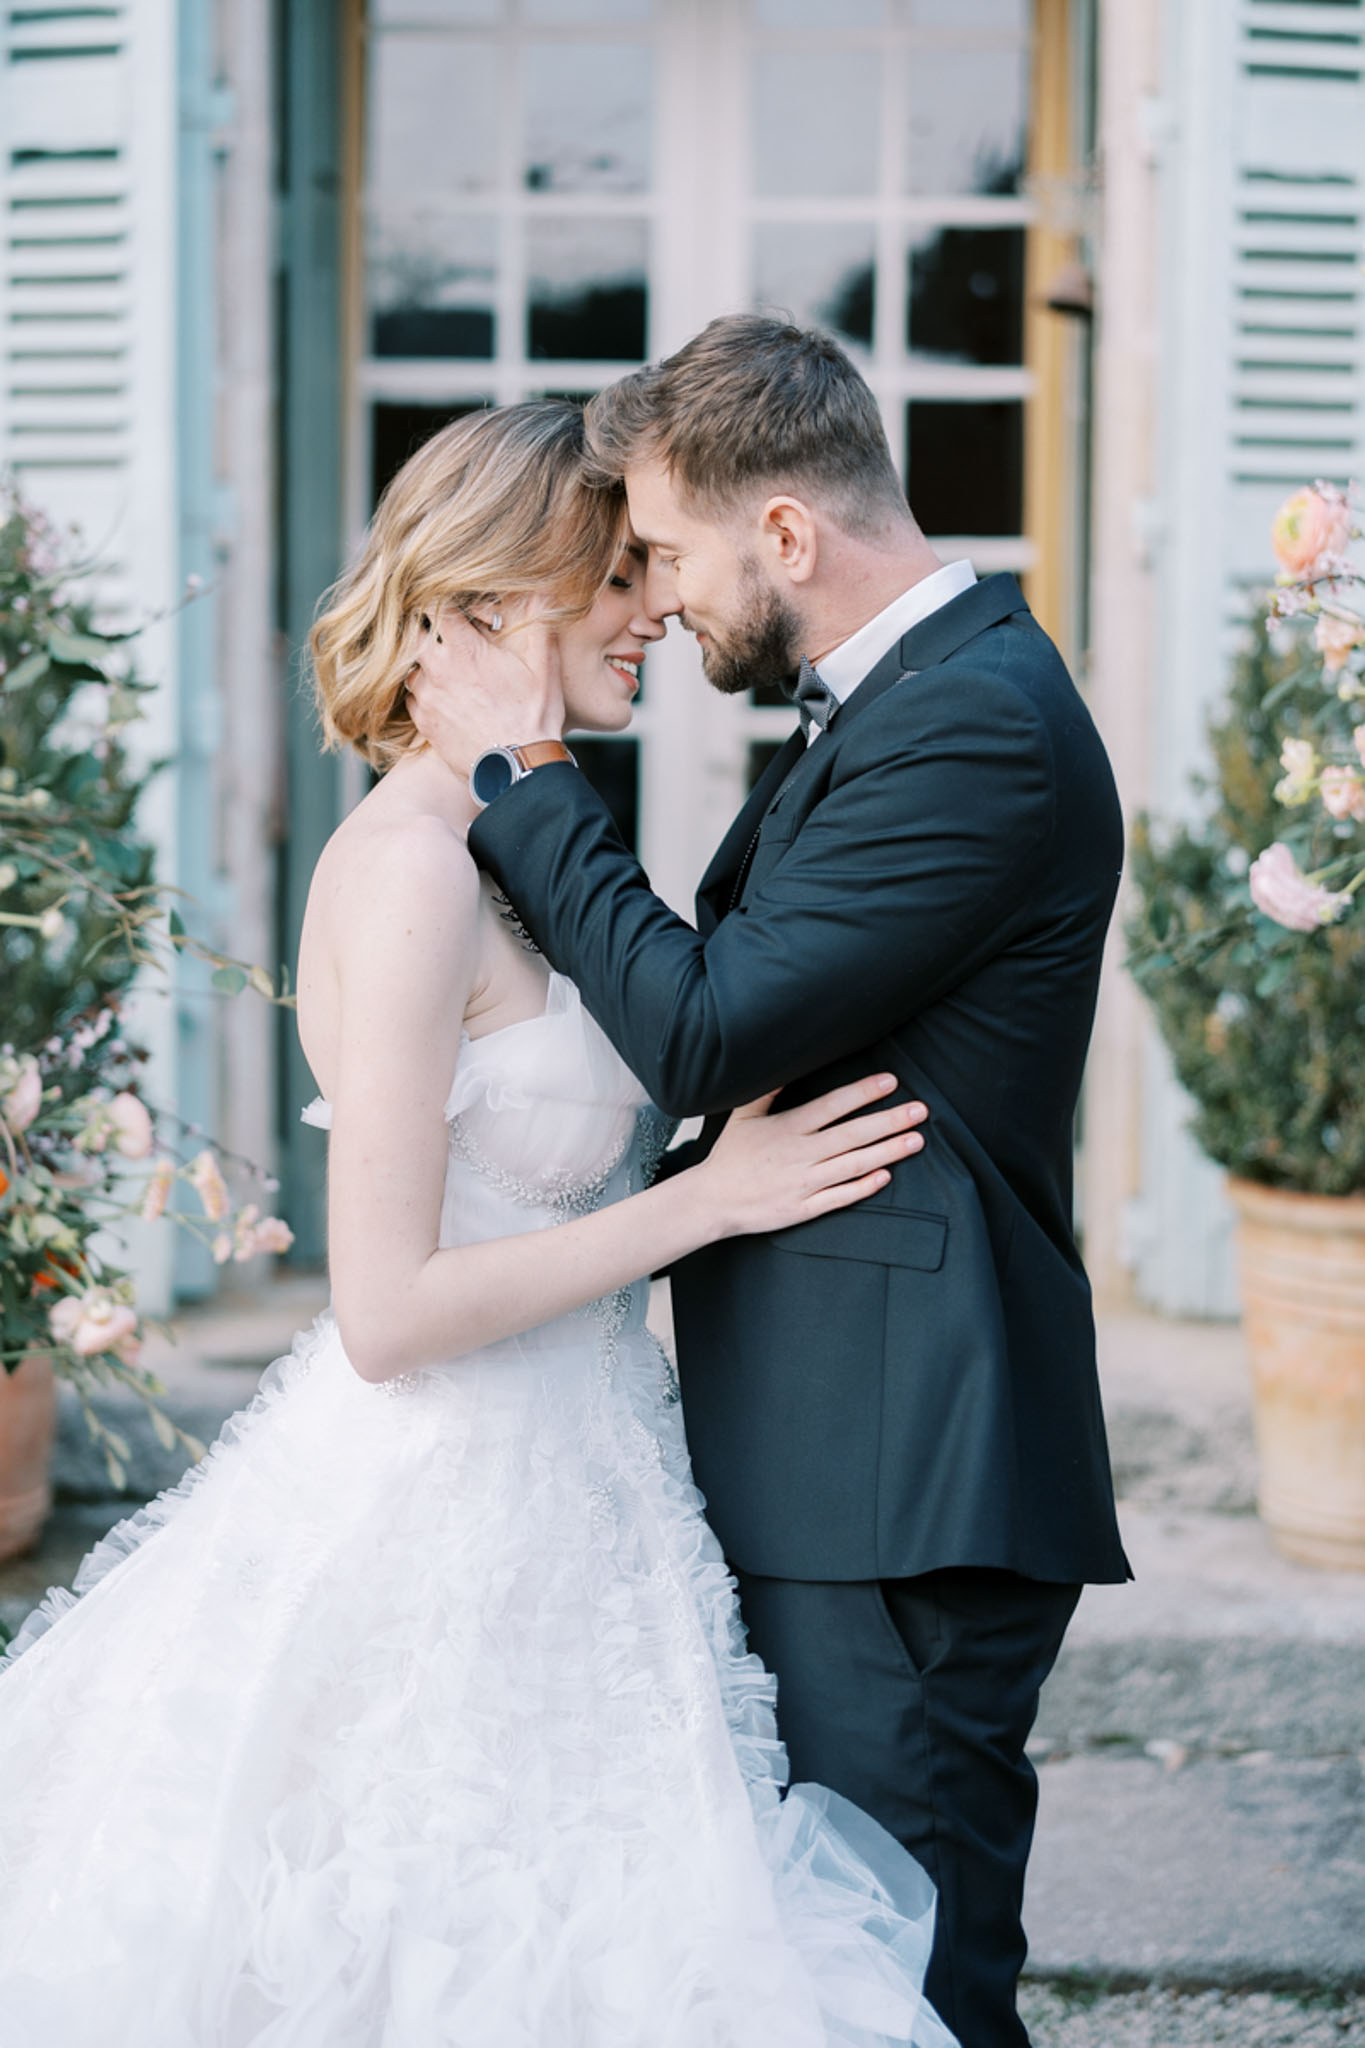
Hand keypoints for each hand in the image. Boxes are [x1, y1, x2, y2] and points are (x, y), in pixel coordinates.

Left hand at [405, 602, 566, 779]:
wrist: (518, 769)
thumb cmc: (534, 716)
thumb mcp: (543, 664)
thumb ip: (539, 620)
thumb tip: (542, 587)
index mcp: (464, 650)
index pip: (434, 605)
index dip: (439, 596)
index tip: (448, 597)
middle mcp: (437, 670)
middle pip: (411, 633)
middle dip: (424, 627)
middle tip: (441, 628)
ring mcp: (427, 698)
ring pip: (408, 666)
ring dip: (422, 661)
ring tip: (444, 664)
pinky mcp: (424, 723)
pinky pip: (411, 698)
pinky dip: (423, 691)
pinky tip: (443, 693)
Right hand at [694, 1074, 927, 1239]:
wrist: (712, 1201)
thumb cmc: (731, 1156)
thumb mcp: (743, 1115)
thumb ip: (768, 1089)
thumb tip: (787, 1061)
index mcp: (787, 1128)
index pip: (832, 1105)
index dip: (862, 1092)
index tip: (890, 1082)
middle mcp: (799, 1155)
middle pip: (852, 1135)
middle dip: (889, 1121)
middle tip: (921, 1110)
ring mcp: (803, 1184)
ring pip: (853, 1165)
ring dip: (888, 1152)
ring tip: (916, 1140)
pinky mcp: (803, 1209)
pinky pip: (840, 1198)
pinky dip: (863, 1187)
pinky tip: (886, 1176)